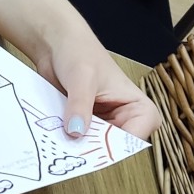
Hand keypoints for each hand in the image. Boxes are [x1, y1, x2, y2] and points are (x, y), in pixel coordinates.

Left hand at [29, 15, 160, 138]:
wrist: (55, 44)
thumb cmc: (79, 51)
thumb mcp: (82, 77)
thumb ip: (80, 105)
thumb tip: (76, 132)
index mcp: (135, 105)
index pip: (138, 134)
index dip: (121, 144)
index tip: (99, 146)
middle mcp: (121, 118)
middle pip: (114, 146)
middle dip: (95, 149)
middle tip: (74, 148)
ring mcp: (100, 124)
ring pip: (94, 146)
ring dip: (78, 146)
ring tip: (61, 142)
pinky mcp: (82, 125)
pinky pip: (77, 140)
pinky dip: (67, 141)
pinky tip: (54, 137)